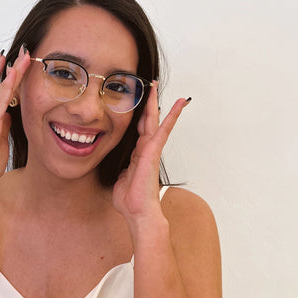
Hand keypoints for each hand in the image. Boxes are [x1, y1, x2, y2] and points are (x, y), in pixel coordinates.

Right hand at [0, 45, 30, 194]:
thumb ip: (3, 125)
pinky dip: (7, 87)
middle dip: (8, 66)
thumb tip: (10, 115)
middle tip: (21, 51)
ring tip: (24, 57)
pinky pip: (0, 101)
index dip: (1, 74)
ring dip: (12, 72)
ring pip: (0, 89)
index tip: (10, 59)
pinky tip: (15, 76)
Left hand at [112, 84, 189, 222]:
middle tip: (149, 84)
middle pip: (147, 120)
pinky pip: (163, 130)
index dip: (140, 114)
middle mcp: (145, 149)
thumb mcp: (119, 179)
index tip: (139, 100)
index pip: (139, 129)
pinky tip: (179, 103)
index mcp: (137, 154)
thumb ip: (120, 169)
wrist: (138, 213)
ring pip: (154, 120)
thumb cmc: (130, 201)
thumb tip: (119, 168)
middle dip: (148, 102)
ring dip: (155, 102)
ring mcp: (150, 149)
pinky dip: (171, 116)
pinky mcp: (153, 151)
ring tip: (155, 85)